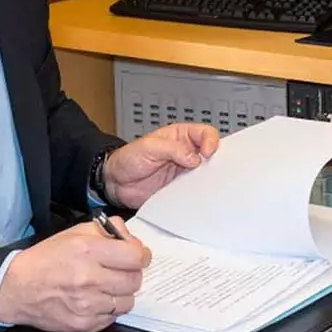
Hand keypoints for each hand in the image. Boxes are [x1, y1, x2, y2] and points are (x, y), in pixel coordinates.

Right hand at [0, 218, 149, 331]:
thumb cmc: (46, 259)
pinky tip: (94, 300)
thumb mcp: (74, 233)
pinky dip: (108, 309)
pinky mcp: (84, 324)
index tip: (136, 255)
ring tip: (105, 286)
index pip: (135, 256)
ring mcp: (87, 305)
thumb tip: (131, 239)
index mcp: (88, 251)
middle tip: (119, 271)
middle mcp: (89, 279)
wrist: (16, 288)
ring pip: (127, 302)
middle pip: (135, 280)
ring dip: (121, 294)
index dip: (140, 254)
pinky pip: (112, 318)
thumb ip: (107, 231)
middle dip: (131, 274)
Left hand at [103, 123, 220, 208]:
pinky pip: (195, 192)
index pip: (205, 134)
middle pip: (211, 155)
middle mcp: (186, 154)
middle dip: (215, 162)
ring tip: (204, 185)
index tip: (207, 152)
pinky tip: (196, 197)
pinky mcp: (180, 190)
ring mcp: (184, 173)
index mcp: (181, 136)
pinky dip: (198, 195)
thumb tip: (194, 157)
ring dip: (207, 180)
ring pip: (206, 175)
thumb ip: (172, 149)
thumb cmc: (128, 159)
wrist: (115, 183)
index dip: (211, 141)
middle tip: (211, 170)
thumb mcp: (148, 147)